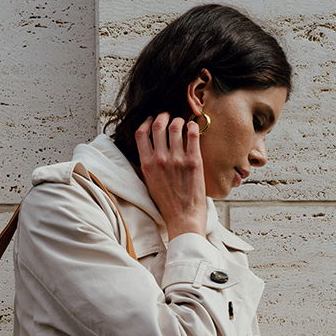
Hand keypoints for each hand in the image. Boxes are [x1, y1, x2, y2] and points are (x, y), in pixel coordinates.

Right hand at [136, 112, 207, 238]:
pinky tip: (193, 127)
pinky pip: (193, 135)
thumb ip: (146, 166)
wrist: (183, 218)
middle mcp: (160, 159)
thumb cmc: (167, 204)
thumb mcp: (148, 184)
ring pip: (176, 126)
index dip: (146, 122)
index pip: (141, 133)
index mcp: (147, 164)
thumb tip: (144, 151)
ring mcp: (177, 159)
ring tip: (181, 122)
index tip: (151, 120)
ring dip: (178, 120)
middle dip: (163, 116)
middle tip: (168, 116)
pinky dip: (192, 126)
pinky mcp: (194, 161)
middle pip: (158, 125)